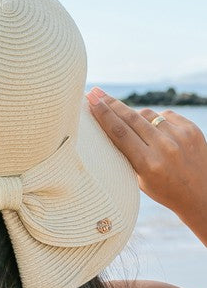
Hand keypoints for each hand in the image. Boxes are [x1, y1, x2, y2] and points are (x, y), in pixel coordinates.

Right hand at [86, 86, 206, 242]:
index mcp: (148, 165)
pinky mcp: (191, 129)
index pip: (119, 133)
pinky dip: (155, 121)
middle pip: (130, 118)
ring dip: (134, 116)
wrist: (201, 195)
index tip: (91, 100)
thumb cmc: (164, 190)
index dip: (103, 114)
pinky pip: (164, 115)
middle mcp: (165, 148)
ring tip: (128, 123)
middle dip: (111, 104)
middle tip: (96, 92)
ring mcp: (180, 136)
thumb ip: (127, 154)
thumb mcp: (140, 179)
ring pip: (147, 114)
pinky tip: (155, 132)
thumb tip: (111, 123)